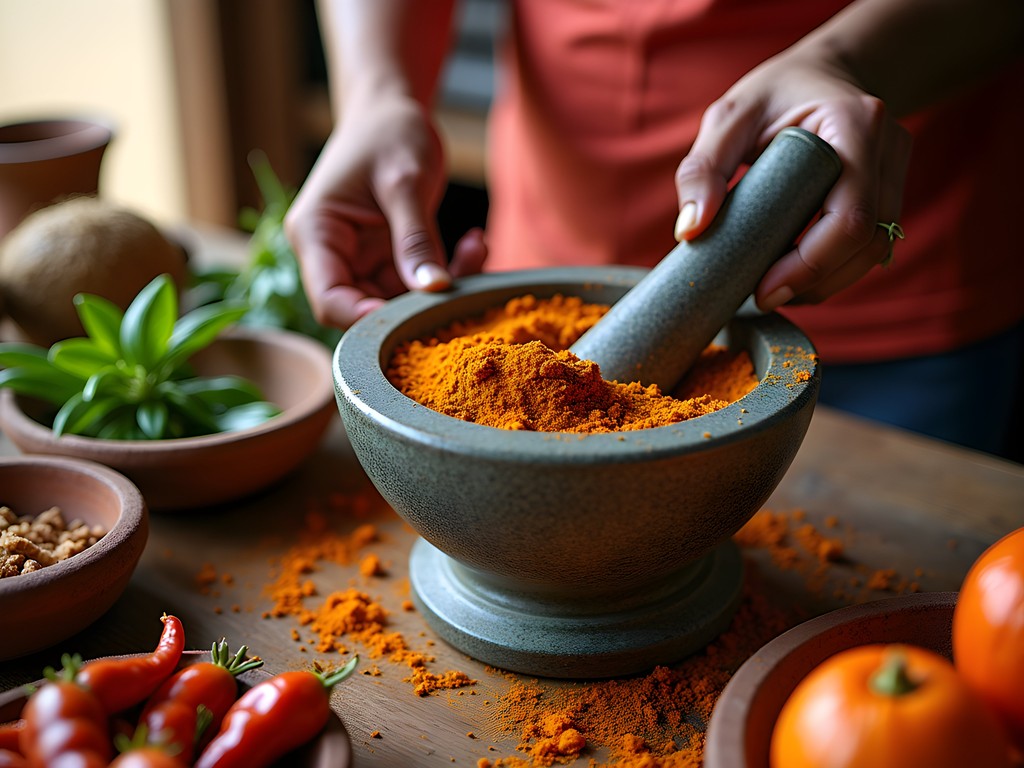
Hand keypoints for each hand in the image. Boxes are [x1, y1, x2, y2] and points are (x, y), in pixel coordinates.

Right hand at [284, 94, 486, 327]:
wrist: (392, 109)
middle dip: (415, 306)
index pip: (330, 301)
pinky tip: (474, 243)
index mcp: (316, 235)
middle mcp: (333, 254)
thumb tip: (433, 289)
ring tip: (475, 250)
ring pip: (399, 301)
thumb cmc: (388, 131)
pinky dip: (449, 271)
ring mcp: (362, 259)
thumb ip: (415, 239)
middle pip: (366, 308)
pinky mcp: (389, 258)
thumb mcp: (404, 181)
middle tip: (461, 287)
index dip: (367, 319)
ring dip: (441, 288)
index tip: (414, 316)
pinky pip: (418, 283)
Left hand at [673, 51, 911, 311]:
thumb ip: (703, 168)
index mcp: (853, 123)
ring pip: (876, 249)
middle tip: (763, 297)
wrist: (821, 74)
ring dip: (827, 282)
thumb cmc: (771, 94)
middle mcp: (887, 147)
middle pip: (868, 240)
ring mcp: (896, 170)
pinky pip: (870, 243)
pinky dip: (835, 268)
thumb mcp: (728, 118)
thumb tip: (690, 230)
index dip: (811, 264)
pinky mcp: (891, 190)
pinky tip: (796, 274)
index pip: (850, 215)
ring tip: (776, 290)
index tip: (764, 289)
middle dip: (816, 281)